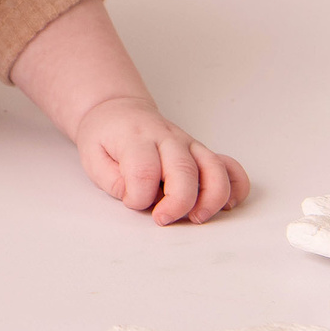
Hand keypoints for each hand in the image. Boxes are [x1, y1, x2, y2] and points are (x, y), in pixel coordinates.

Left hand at [74, 95, 249, 223]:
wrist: (119, 111)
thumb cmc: (106, 136)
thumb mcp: (92, 157)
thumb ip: (112, 180)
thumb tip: (138, 198)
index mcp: (136, 138)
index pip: (144, 171)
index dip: (138, 196)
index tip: (131, 202)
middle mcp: (168, 139)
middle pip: (184, 170)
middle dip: (178, 202)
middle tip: (163, 219)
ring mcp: (189, 145)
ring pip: (214, 169)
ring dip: (212, 198)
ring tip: (197, 218)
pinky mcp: (201, 153)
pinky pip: (229, 166)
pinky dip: (236, 186)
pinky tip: (227, 205)